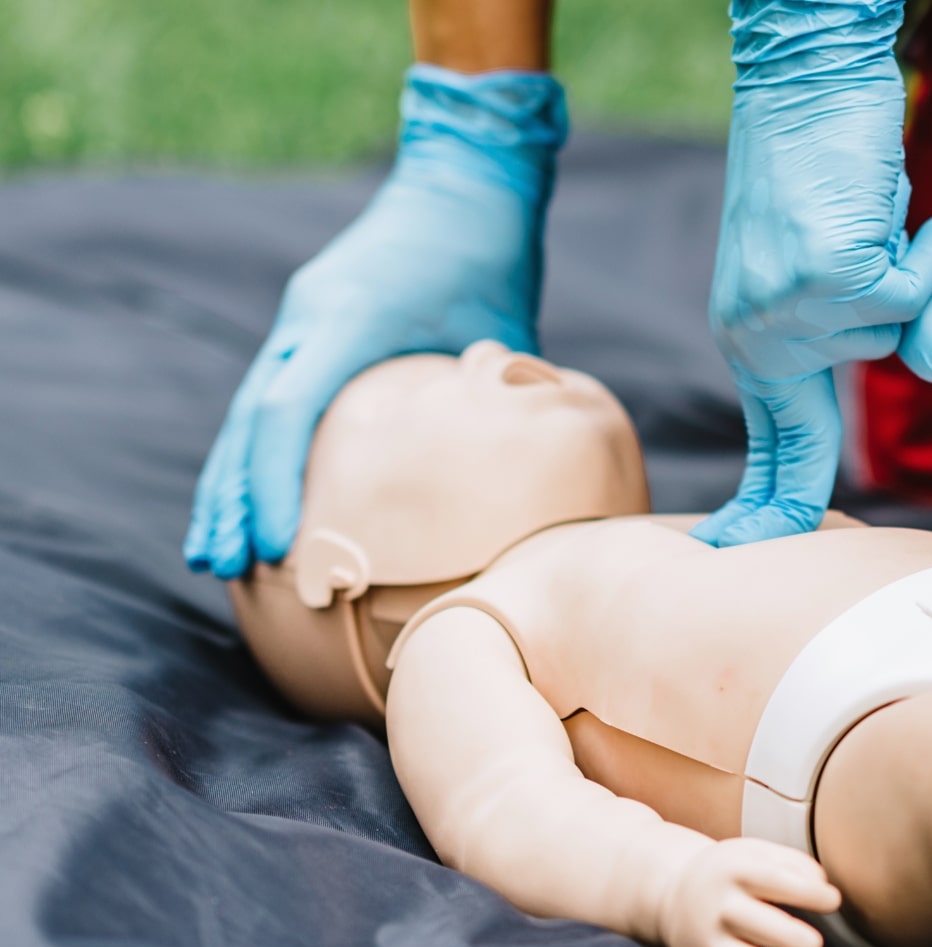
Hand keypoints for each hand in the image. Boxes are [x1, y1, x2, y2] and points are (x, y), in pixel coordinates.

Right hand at [183, 64, 566, 577]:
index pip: (286, 409)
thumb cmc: (490, 255)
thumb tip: (502, 481)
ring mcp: (303, 320)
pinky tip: (251, 501)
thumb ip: (489, 402)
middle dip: (231, 497)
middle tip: (219, 565)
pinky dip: (256, 451)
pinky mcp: (311, 324)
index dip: (272, 481)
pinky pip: (273, 396)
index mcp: (345, 318)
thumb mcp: (499, 327)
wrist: (463, 180)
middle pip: (248, 418)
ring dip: (230, 482)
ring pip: (247, 412)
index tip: (273, 545)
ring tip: (213, 551)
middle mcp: (308, 319)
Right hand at [658, 838, 842, 946]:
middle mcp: (720, 903)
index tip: (833, 901)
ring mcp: (709, 936)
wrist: (670, 895)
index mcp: (735, 868)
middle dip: (789, 937)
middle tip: (814, 944)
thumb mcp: (755, 854)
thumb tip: (822, 884)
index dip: (807, 892)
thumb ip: (792, 863)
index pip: (775, 880)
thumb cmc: (730, 873)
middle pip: (758, 923)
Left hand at [693, 0, 931, 547]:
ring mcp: (787, 311)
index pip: (771, 445)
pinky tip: (904, 205)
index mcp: (752, 338)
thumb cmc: (834, 169)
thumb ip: (901, 325)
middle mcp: (757, 332)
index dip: (765, 508)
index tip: (734, 553)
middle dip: (796, 482)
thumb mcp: (866, 265)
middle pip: (814, 435)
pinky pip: (909, 294)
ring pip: (887, 338)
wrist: (807, 81)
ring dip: (901, 276)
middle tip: (747, 506)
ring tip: (873, 213)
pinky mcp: (826, 278)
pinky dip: (925, 248)